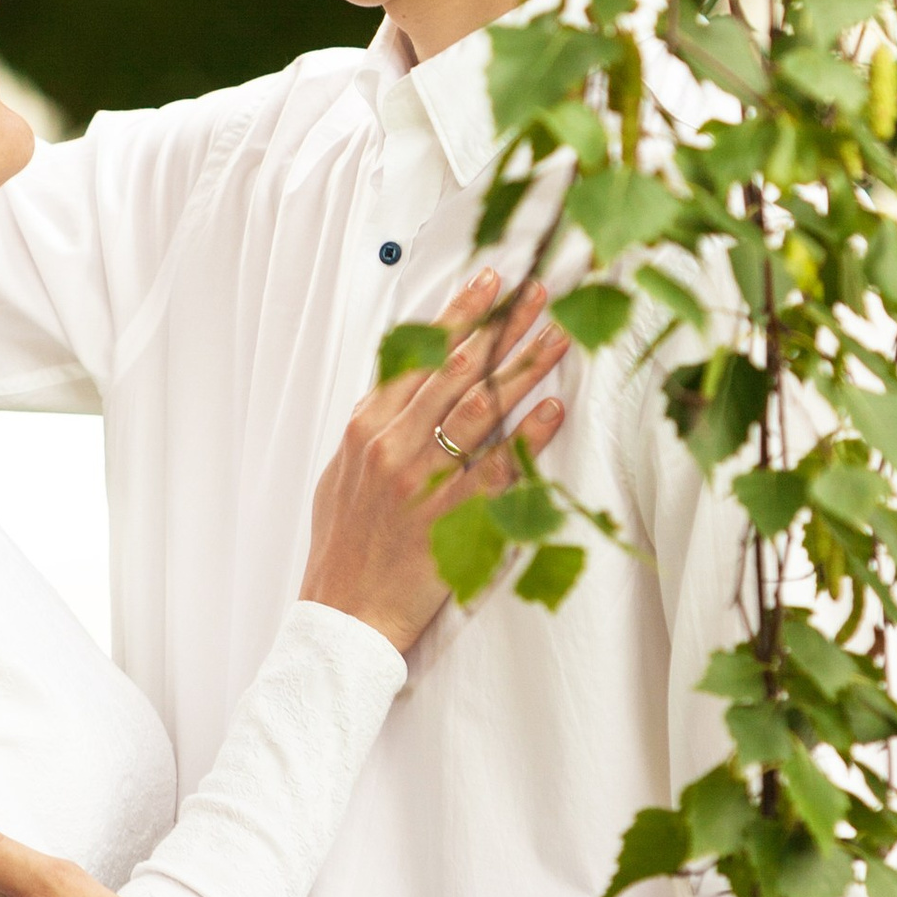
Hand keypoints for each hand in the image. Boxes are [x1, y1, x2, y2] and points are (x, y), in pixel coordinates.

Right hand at [299, 266, 569, 654]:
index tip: (490, 281)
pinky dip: (528, 434)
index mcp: (365, 428)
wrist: (344, 616)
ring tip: (558, 333)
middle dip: (501, 323)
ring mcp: (424, 479)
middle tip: (537, 288)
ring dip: (525, 365)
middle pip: (456, 368)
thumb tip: (396, 389)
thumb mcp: (339, 475)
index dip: (459, 314)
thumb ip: (370, 430)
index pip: (419, 354)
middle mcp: (393, 444)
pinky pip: (498, 465)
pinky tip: (555, 407)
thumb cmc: (343, 548)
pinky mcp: (452, 517)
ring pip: (482, 406)